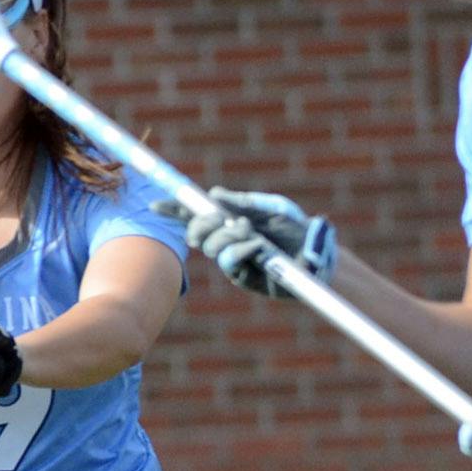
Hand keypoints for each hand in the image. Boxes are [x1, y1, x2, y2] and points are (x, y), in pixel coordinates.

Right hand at [160, 186, 335, 298]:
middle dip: (202, 224)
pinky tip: (258, 245)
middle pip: (196, 233)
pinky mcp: (242, 276)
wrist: (317, 253)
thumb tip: (214, 194)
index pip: (195, 216)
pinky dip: (242, 248)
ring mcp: (233, 259)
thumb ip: (243, 202)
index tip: (154, 205)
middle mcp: (227, 240)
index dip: (174, 212)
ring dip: (227, 236)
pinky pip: (230, 261)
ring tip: (249, 231)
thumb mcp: (271, 207)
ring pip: (211, 248)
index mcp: (229, 221)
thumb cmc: (295, 229)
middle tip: (219, 218)